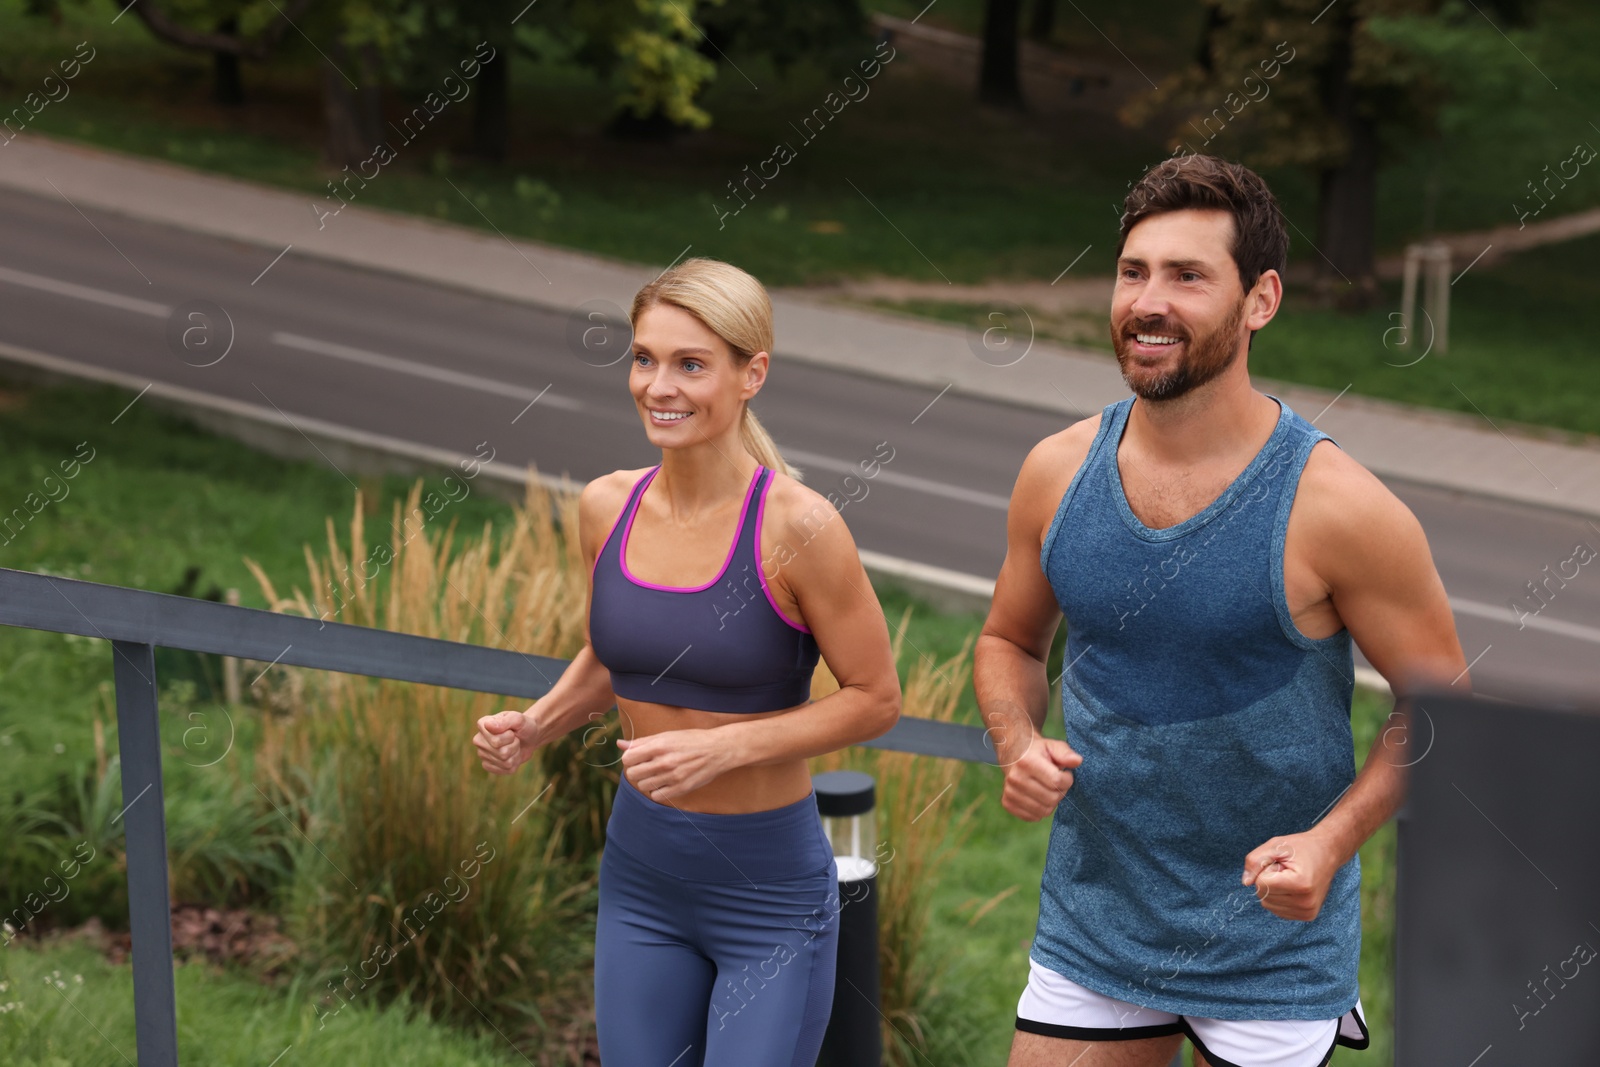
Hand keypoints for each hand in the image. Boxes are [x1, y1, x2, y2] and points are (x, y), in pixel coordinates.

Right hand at [473, 708, 541, 774]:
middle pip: (501, 753)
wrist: (529, 736)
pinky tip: (512, 754)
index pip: (496, 741)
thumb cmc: (523, 725)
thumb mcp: (518, 719)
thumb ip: (505, 721)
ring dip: (515, 754)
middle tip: (515, 738)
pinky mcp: (488, 766)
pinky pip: (505, 770)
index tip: (511, 730)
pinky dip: (514, 763)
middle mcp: (478, 740)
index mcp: (482, 725)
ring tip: (514, 745)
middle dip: (514, 746)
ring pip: (505, 762)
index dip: (510, 737)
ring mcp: (482, 754)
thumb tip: (488, 725)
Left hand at [616, 729, 732, 802]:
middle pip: (633, 774)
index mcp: (659, 746)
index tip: (638, 758)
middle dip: (636, 771)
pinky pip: (657, 796)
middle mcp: (664, 762)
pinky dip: (657, 791)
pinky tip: (664, 783)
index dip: (630, 759)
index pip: (627, 759)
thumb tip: (620, 744)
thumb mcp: (666, 736)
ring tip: (657, 774)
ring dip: (647, 781)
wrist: (718, 749)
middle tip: (646, 767)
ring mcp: (672, 776)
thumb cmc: (691, 740)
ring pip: (643, 786)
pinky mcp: (681, 788)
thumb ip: (642, 742)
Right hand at [999, 730, 1081, 821]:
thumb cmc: (1038, 752)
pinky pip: (1033, 817)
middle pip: (1051, 798)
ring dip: (1051, 802)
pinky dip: (1040, 810)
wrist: (1014, 755)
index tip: (1065, 773)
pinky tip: (1038, 797)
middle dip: (1060, 792)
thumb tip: (1077, 761)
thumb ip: (1066, 753)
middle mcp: (1015, 778)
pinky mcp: (1007, 803)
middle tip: (1057, 782)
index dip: (1067, 779)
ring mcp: (1010, 792)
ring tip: (1048, 789)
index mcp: (1026, 761)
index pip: (1057, 781)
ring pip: (1043, 811)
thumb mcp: (1052, 746)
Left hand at [1241, 831, 1340, 920]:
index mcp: (1301, 884)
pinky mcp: (1307, 916)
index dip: (1266, 869)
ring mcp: (1308, 912)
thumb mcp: (1275, 845)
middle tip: (1287, 869)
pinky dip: (1279, 897)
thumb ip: (1255, 861)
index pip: (1261, 884)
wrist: (1328, 853)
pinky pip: (1277, 910)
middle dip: (1268, 879)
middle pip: (1263, 896)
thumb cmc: (1300, 847)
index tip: (1282, 863)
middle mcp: (1306, 902)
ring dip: (1273, 889)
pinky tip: (1292, 887)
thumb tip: (1245, 883)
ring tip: (1290, 877)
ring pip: (1268, 904)